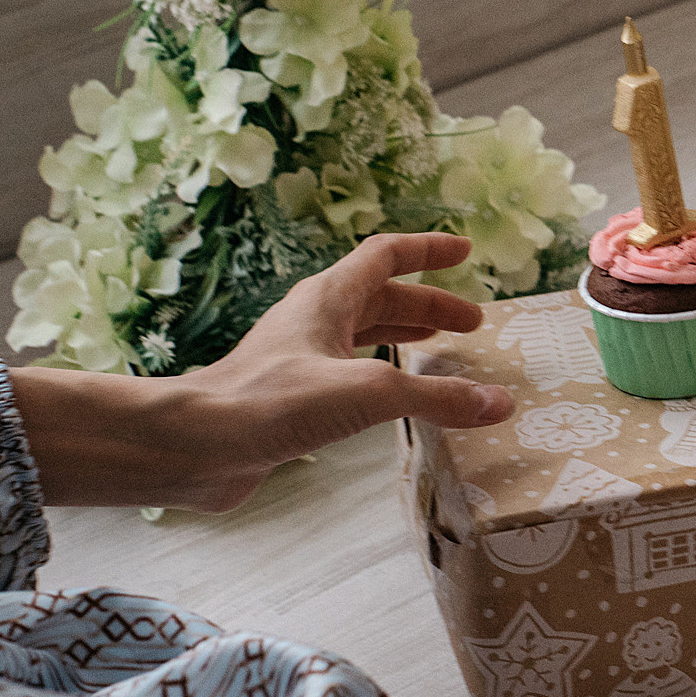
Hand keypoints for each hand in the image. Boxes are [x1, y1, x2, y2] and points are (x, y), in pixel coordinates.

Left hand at [12, 232, 516, 510]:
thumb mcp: (369, 392)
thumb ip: (437, 397)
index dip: (427, 249)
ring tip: (441, 349)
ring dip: (403, 336)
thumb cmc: (273, 402)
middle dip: (428, 305)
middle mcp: (314, 322)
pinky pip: (348, 374)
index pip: (385, 255)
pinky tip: (395, 400)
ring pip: (362, 336)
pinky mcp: (291, 399)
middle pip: (380, 298)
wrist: (195, 446)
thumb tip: (500, 403)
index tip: (465, 249)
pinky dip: (382, 376)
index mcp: (328, 299)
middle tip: (472, 323)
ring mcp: (299, 360)